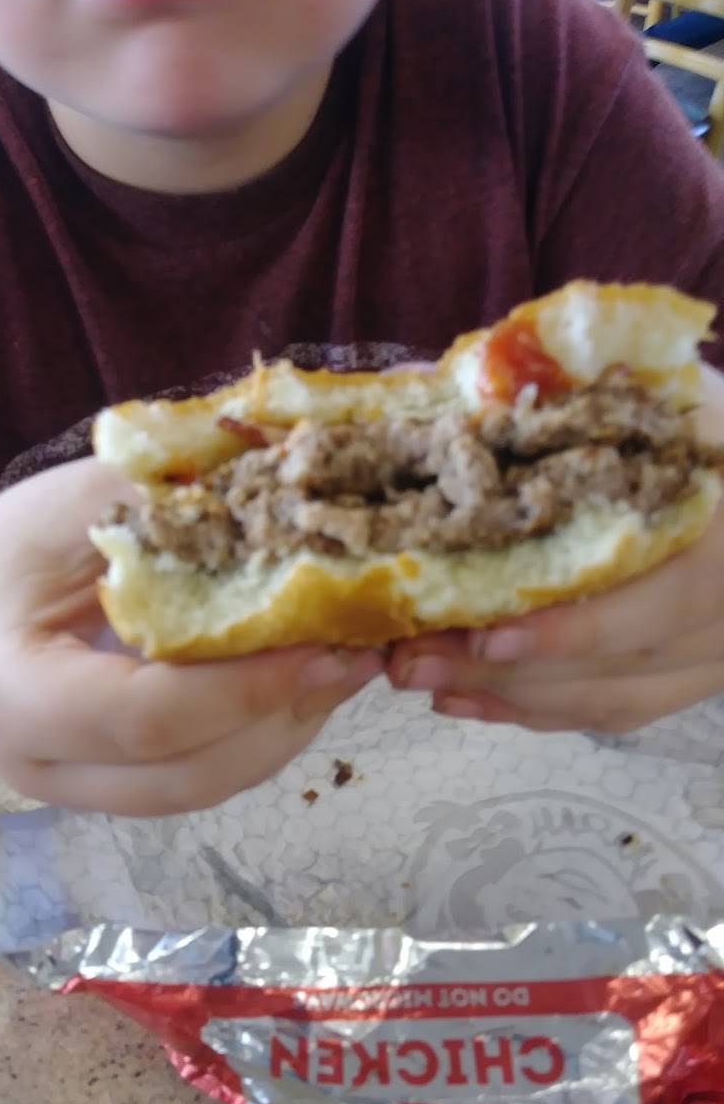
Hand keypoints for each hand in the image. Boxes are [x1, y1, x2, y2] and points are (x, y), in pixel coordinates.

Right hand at [0, 457, 382, 813]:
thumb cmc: (17, 547)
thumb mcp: (78, 502)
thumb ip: (170, 507)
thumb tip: (293, 492)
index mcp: (13, 695)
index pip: (146, 716)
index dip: (243, 685)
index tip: (323, 637)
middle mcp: (41, 766)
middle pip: (190, 772)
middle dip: (285, 712)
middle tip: (358, 649)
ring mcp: (81, 791)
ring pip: (209, 784)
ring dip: (289, 725)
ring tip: (348, 659)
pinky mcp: (121, 790)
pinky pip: (209, 773)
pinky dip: (266, 729)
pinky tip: (306, 676)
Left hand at [387, 364, 723, 734]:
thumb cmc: (695, 433)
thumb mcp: (664, 401)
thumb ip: (587, 401)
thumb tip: (478, 392)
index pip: (660, 599)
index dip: (573, 628)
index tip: (488, 634)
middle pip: (612, 662)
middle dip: (504, 668)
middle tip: (409, 658)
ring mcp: (712, 656)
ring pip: (602, 696)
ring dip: (501, 693)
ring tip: (414, 675)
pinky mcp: (685, 680)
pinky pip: (605, 712)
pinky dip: (529, 710)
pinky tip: (457, 700)